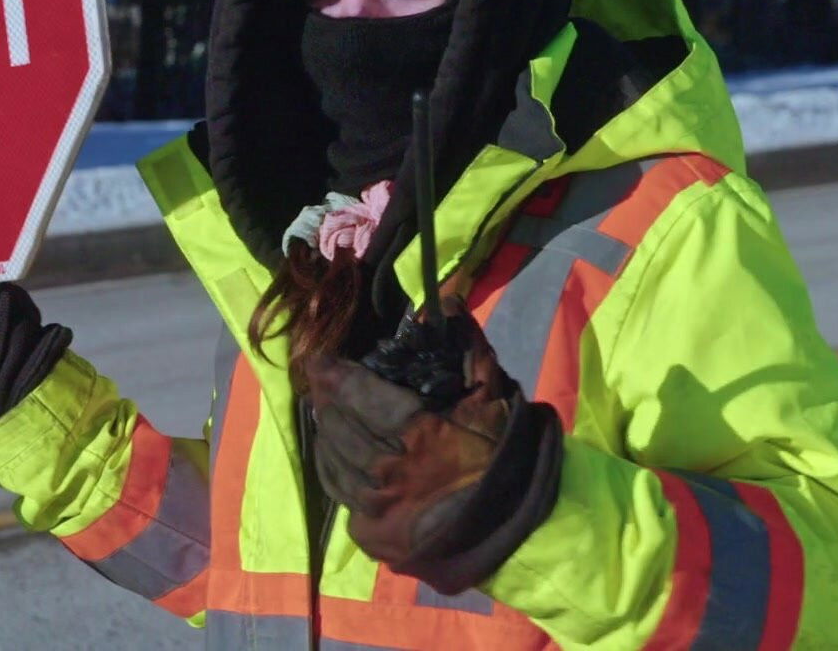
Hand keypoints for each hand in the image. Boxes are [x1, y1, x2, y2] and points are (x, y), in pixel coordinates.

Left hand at [305, 297, 562, 592]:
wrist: (519, 526)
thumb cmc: (507, 454)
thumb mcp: (494, 394)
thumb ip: (467, 346)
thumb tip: (445, 300)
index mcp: (419, 433)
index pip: (361, 396)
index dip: (336, 376)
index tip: (318, 361)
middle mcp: (391, 474)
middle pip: (341, 431)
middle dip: (327, 404)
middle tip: (320, 386)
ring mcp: (380, 510)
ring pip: (335, 466)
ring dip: (327, 438)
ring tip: (326, 418)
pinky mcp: (377, 537)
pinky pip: (343, 501)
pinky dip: (336, 476)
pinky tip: (336, 460)